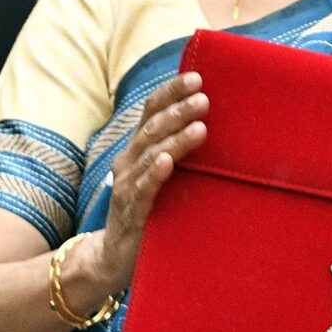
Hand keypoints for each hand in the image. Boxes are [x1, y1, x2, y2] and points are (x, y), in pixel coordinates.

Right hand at [99, 72, 207, 289]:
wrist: (115, 255)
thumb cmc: (151, 208)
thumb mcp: (164, 174)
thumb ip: (181, 150)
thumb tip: (217, 122)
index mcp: (138, 146)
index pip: (152, 109)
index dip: (171, 92)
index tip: (196, 76)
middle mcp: (129, 160)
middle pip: (153, 127)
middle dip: (179, 110)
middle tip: (204, 98)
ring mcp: (127, 185)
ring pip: (151, 154)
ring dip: (175, 139)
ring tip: (200, 127)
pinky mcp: (130, 211)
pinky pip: (143, 189)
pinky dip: (154, 174)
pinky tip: (167, 163)